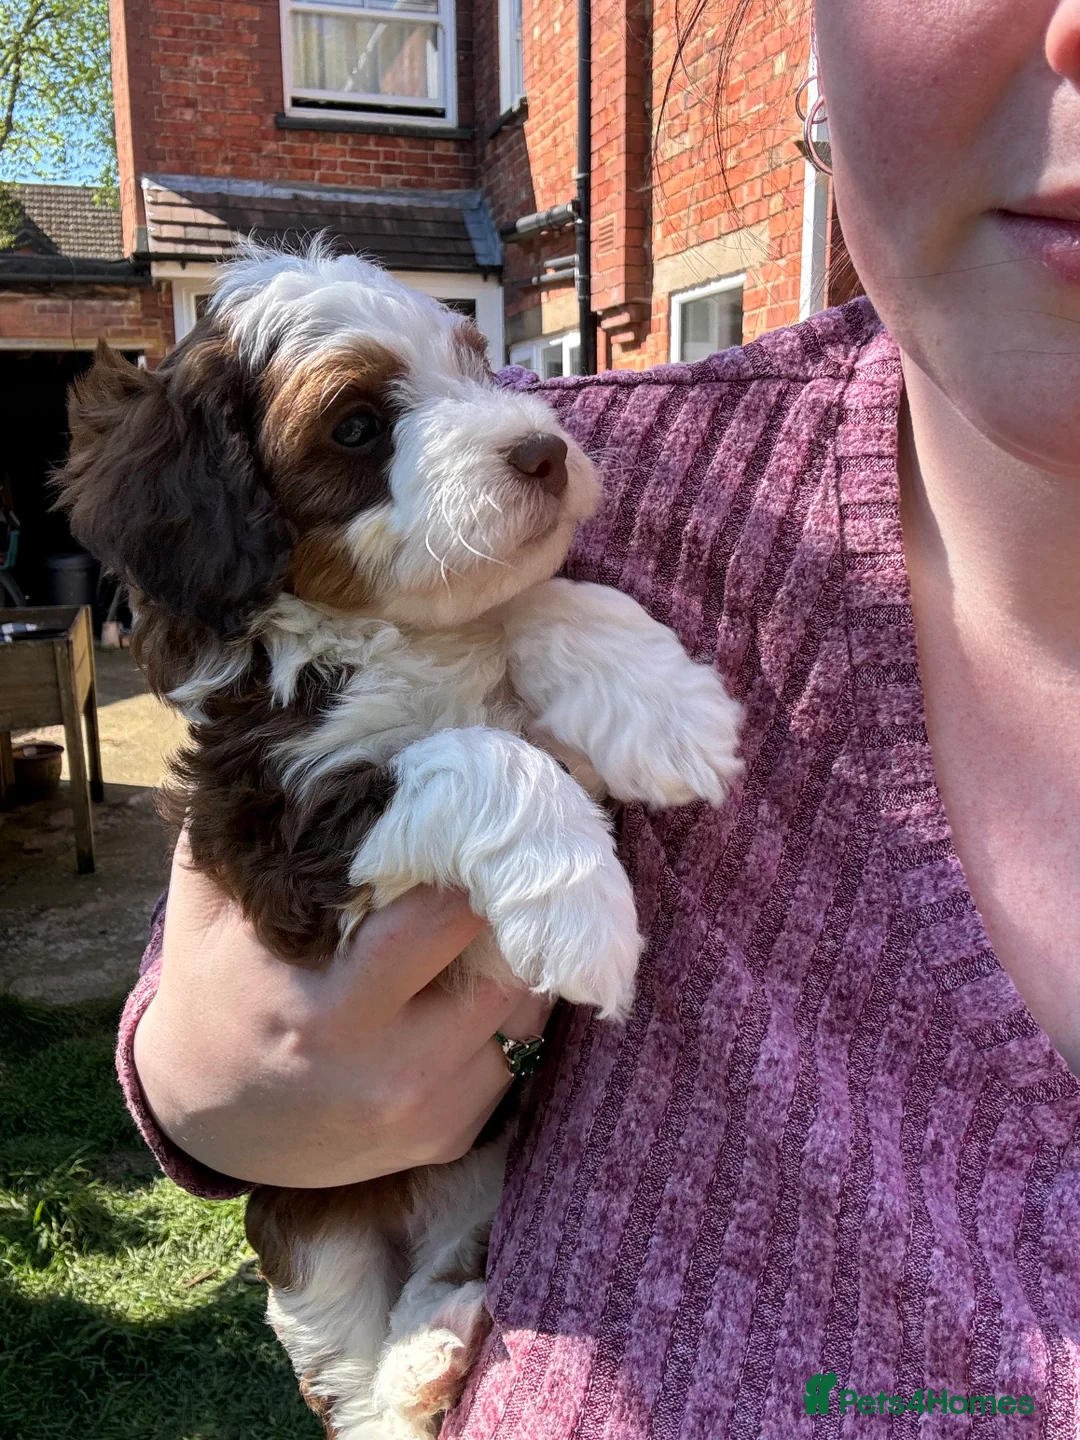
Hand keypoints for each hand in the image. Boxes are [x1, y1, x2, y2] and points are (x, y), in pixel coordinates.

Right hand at [133, 835, 551, 1187]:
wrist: (202, 1118)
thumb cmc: (214, 988)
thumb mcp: (207, 905)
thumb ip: (251, 834)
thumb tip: (302, 746)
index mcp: (329, 1009)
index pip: (444, 921)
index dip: (475, 864)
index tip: (484, 819)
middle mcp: (388, 1072)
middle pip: (504, 966)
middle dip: (513, 908)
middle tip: (511, 859)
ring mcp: (425, 1114)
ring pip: (525, 1013)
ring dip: (523, 958)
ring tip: (500, 914)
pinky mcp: (449, 1138)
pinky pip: (517, 1056)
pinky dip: (509, 1012)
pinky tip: (478, 978)